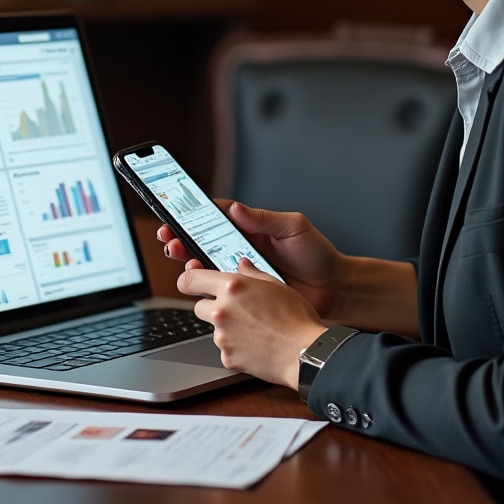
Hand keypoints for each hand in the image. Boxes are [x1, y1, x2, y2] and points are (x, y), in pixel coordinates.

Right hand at [158, 201, 344, 315]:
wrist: (335, 292)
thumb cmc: (318, 256)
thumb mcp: (294, 228)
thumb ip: (264, 219)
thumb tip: (236, 209)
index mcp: (252, 229)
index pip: (217, 216)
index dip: (194, 214)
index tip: (176, 213)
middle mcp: (243, 249)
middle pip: (204, 240)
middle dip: (183, 237)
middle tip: (169, 237)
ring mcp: (243, 272)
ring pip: (208, 264)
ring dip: (190, 259)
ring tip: (180, 256)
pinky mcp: (246, 295)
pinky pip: (220, 289)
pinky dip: (206, 285)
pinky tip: (198, 280)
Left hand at [177, 259, 325, 388]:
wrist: (305, 354)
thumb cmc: (296, 317)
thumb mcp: (276, 284)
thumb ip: (252, 273)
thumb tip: (242, 265)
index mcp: (232, 287)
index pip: (189, 280)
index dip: (187, 281)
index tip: (190, 283)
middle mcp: (222, 311)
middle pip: (199, 307)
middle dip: (212, 306)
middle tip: (236, 308)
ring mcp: (223, 337)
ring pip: (214, 328)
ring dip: (226, 327)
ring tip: (254, 328)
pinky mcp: (228, 358)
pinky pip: (225, 349)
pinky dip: (236, 346)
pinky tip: (256, 344)